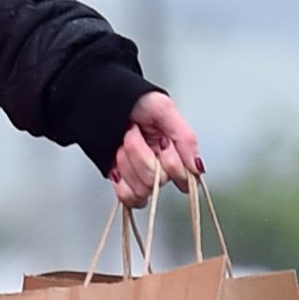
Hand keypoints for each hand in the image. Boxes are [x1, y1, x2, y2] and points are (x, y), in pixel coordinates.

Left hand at [109, 91, 201, 209]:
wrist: (101, 101)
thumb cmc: (133, 102)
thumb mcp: (163, 109)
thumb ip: (185, 137)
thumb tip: (197, 166)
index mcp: (176, 151)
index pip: (184, 176)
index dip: (171, 161)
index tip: (162, 141)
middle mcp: (161, 167)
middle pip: (158, 181)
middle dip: (140, 154)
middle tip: (132, 133)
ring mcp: (142, 177)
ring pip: (143, 190)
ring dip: (127, 163)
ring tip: (122, 144)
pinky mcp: (125, 183)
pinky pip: (128, 199)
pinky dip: (121, 183)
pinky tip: (117, 166)